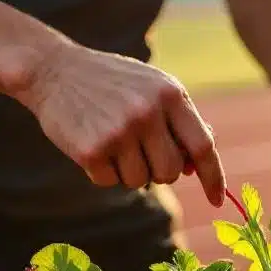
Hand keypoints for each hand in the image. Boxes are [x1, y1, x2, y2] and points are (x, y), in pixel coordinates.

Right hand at [14, 40, 225, 202]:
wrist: (52, 69)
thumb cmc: (112, 83)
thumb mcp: (153, 88)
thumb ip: (180, 122)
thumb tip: (198, 165)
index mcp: (170, 94)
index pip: (203, 146)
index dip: (213, 177)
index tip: (217, 200)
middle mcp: (147, 112)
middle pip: (172, 171)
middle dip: (160, 170)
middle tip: (140, 151)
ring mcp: (119, 132)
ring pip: (141, 181)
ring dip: (129, 170)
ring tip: (112, 140)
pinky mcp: (91, 150)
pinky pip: (110, 182)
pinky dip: (103, 172)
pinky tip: (92, 143)